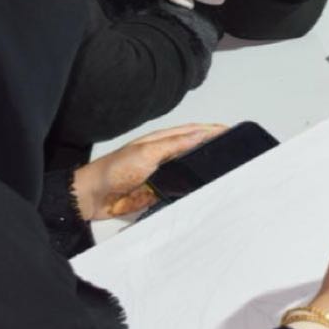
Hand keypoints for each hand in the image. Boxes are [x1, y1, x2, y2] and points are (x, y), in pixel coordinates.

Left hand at [71, 124, 225, 219]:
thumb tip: (199, 135)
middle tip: (235, 151)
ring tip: (226, 172)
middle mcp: (164, 155)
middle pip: (194, 150)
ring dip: (204, 170)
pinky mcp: (159, 192)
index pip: (193, 131)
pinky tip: (203, 193)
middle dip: (213, 148)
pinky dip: (192, 190)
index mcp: (161, 140)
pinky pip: (180, 190)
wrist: (93, 197)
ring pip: (189, 170)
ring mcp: (162, 174)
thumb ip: (174, 145)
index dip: (212, 131)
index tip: (231, 131)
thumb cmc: (114, 170)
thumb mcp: (146, 153)